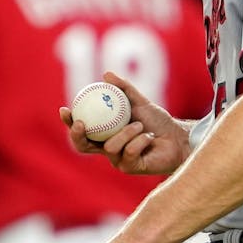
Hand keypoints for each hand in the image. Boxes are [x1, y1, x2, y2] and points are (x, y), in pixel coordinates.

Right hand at [60, 71, 190, 175]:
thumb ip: (123, 89)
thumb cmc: (158, 122)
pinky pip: (128, 152)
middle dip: (77, 135)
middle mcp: (108, 148)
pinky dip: (140, 140)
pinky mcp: (130, 168)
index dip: (69, 122)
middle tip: (83, 123)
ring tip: (139, 125)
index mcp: (105, 134)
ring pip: (110, 146)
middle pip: (82, 146)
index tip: (65, 109)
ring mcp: (118, 160)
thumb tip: (105, 74)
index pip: (81, 130)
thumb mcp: (139, 102)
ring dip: (126, 132)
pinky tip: (150, 137)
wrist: (177, 137)